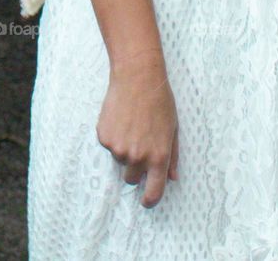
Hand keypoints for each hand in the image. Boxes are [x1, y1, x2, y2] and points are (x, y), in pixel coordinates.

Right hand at [96, 49, 179, 207]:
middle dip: (135, 167)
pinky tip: (120, 117)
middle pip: (131, 179)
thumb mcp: (173, 128)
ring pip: (119, 160)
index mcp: (158, 156)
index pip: (153, 193)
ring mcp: (119, 149)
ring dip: (124, 148)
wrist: (137, 77)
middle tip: (139, 143)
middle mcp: (138, 157)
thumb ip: (172, 156)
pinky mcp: (105, 138)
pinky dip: (113, 136)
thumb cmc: (159, 101)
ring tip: (131, 123)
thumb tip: (172, 178)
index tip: (146, 200)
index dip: (149, 200)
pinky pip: (108, 145)